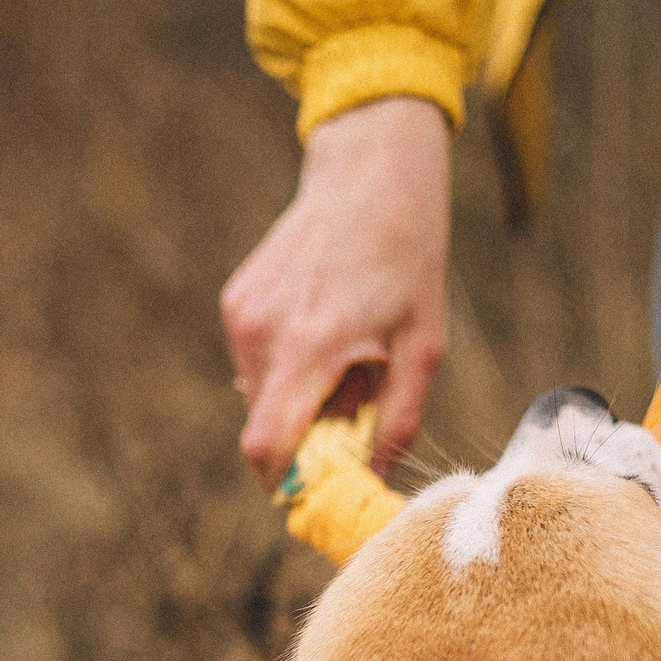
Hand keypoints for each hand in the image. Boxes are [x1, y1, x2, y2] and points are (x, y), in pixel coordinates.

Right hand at [222, 96, 450, 489]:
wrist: (370, 172)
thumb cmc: (408, 257)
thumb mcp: (424, 347)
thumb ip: (396, 422)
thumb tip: (374, 483)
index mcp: (309, 346)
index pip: (267, 448)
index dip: (288, 484)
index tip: (323, 488)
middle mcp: (261, 332)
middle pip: (265, 428)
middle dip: (306, 438)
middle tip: (356, 405)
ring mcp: (241, 314)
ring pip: (260, 397)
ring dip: (299, 399)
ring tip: (345, 353)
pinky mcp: (236, 300)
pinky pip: (256, 363)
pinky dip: (287, 367)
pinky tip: (323, 325)